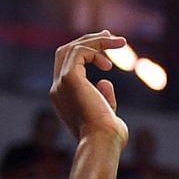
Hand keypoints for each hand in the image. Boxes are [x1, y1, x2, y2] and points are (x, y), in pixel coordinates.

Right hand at [49, 30, 128, 147]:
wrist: (103, 143)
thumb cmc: (109, 136)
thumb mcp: (107, 114)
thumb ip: (104, 98)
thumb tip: (105, 81)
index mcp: (63, 98)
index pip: (68, 67)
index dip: (87, 53)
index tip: (107, 49)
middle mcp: (57, 88)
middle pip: (65, 53)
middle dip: (88, 41)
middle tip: (110, 35)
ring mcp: (60, 83)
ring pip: (72, 49)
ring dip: (97, 41)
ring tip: (121, 43)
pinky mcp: (69, 79)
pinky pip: (79, 52)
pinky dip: (96, 49)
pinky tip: (111, 62)